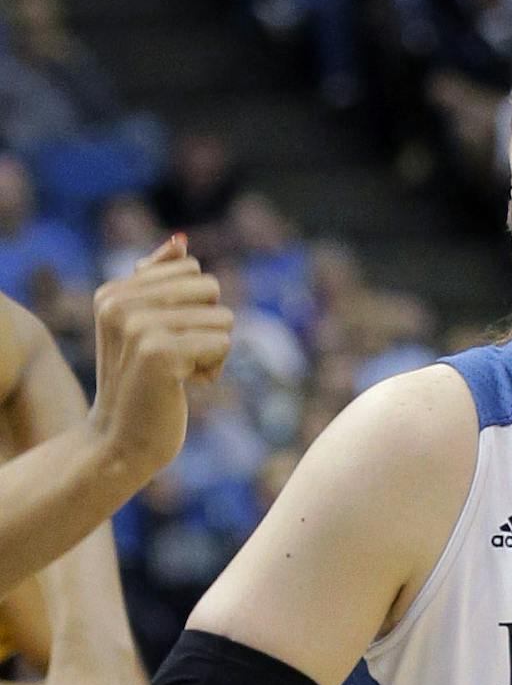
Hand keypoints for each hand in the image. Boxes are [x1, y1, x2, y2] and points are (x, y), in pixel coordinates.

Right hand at [89, 234, 233, 482]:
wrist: (120, 441)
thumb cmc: (141, 386)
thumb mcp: (142, 329)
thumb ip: (158, 284)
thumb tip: (181, 243)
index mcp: (114, 291)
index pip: (192, 269)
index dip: (196, 308)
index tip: (168, 338)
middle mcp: (121, 302)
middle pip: (211, 287)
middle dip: (209, 325)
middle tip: (180, 358)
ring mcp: (139, 326)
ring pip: (223, 317)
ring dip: (213, 351)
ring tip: (181, 374)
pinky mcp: (161, 353)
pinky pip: (222, 343)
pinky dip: (214, 369)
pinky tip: (186, 386)